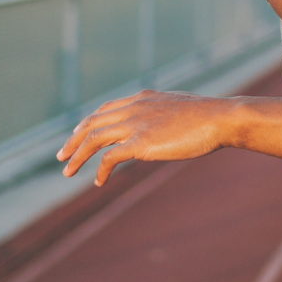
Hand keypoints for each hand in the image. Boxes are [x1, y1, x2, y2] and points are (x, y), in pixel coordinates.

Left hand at [57, 90, 235, 185]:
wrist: (219, 119)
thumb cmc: (207, 117)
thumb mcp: (179, 108)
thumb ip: (164, 114)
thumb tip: (165, 124)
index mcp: (141, 98)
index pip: (105, 109)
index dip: (88, 122)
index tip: (77, 134)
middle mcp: (133, 108)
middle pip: (92, 123)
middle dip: (73, 141)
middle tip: (62, 156)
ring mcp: (135, 125)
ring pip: (93, 139)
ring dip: (77, 156)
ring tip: (67, 172)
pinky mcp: (140, 143)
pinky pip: (109, 158)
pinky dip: (99, 170)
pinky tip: (98, 182)